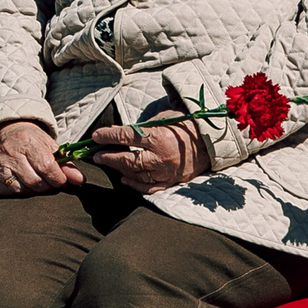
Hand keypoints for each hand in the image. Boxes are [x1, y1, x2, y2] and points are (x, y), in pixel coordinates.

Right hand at [0, 121, 80, 195]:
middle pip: (35, 181)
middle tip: (50, 182)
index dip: (58, 178)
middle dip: (48, 186)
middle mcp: (10, 152)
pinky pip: (10, 193)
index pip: (46, 166)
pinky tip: (22, 182)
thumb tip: (80, 180)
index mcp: (27, 140)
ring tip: (37, 180)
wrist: (2, 133)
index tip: (62, 180)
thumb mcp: (49, 145)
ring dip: (35, 190)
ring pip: (23, 190)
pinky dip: (21, 191)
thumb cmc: (30, 141)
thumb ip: (65, 163)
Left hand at [91, 120, 207, 191]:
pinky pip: (148, 188)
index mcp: (160, 137)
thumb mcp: (162, 119)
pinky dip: (134, 184)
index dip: (108, 136)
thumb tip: (115, 132)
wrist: (211, 141)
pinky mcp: (171, 182)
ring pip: (136, 175)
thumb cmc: (185, 126)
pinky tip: (124, 178)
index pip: (127, 136)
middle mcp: (162, 157)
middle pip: (128, 160)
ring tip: (108, 163)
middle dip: (109, 157)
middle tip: (96, 154)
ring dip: (119, 169)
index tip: (95, 136)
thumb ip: (139, 127)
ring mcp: (167, 172)